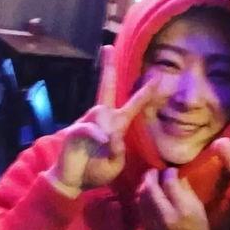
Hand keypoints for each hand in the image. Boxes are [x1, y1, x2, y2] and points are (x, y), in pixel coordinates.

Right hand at [48, 45, 155, 192]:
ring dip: (105, 129)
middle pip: (107, 87)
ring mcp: (89, 121)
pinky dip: (96, 135)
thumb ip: (118, 154)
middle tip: (108, 47)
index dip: (145, 92)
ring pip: (100, 112)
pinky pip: (89, 127)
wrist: (73, 182)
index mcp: (117, 124)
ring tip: (104, 147)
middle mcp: (104, 117)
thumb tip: (114, 137)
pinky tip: (101, 142)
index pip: (133, 104)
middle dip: (108, 67)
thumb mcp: (114, 166)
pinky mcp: (76, 129)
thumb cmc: (96, 172)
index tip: (157, 76)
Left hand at [138, 167, 211, 229]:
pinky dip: (142, 195)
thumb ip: (185, 188)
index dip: (169, 171)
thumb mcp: (198, 206)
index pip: (169, 182)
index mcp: (182, 208)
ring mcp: (153, 222)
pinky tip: (147, 192)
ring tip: (150, 179)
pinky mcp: (147, 227)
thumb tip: (175, 172)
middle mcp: (165, 215)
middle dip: (151, 175)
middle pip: (151, 188)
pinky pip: (140, 206)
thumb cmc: (198, 229)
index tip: (171, 169)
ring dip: (144, 184)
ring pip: (142, 196)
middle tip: (156, 170)